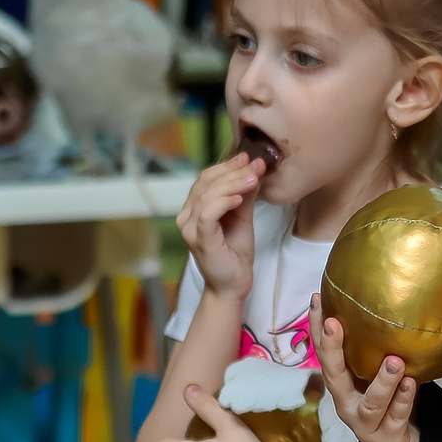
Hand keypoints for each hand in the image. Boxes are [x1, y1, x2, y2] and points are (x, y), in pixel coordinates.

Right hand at [177, 154, 264, 300]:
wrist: (233, 283)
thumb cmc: (235, 251)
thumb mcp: (243, 216)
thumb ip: (246, 193)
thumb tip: (255, 167)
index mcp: (194, 208)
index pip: (205, 178)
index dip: (226, 165)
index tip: (248, 157)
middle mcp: (186, 216)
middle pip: (205, 183)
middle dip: (233, 171)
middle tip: (255, 165)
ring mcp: (190, 228)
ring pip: (207, 195)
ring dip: (233, 183)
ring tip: (253, 179)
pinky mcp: (199, 239)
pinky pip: (208, 213)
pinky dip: (224, 201)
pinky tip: (240, 198)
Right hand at [313, 313, 421, 441]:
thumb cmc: (385, 402)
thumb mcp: (373, 375)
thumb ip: (373, 351)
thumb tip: (381, 304)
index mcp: (342, 385)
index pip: (324, 355)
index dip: (317, 330)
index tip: (317, 300)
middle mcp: (347, 403)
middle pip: (335, 377)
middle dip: (332, 350)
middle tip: (334, 323)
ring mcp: (367, 423)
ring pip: (372, 403)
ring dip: (383, 381)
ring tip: (394, 360)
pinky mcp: (389, 437)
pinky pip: (397, 416)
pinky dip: (404, 399)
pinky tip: (412, 383)